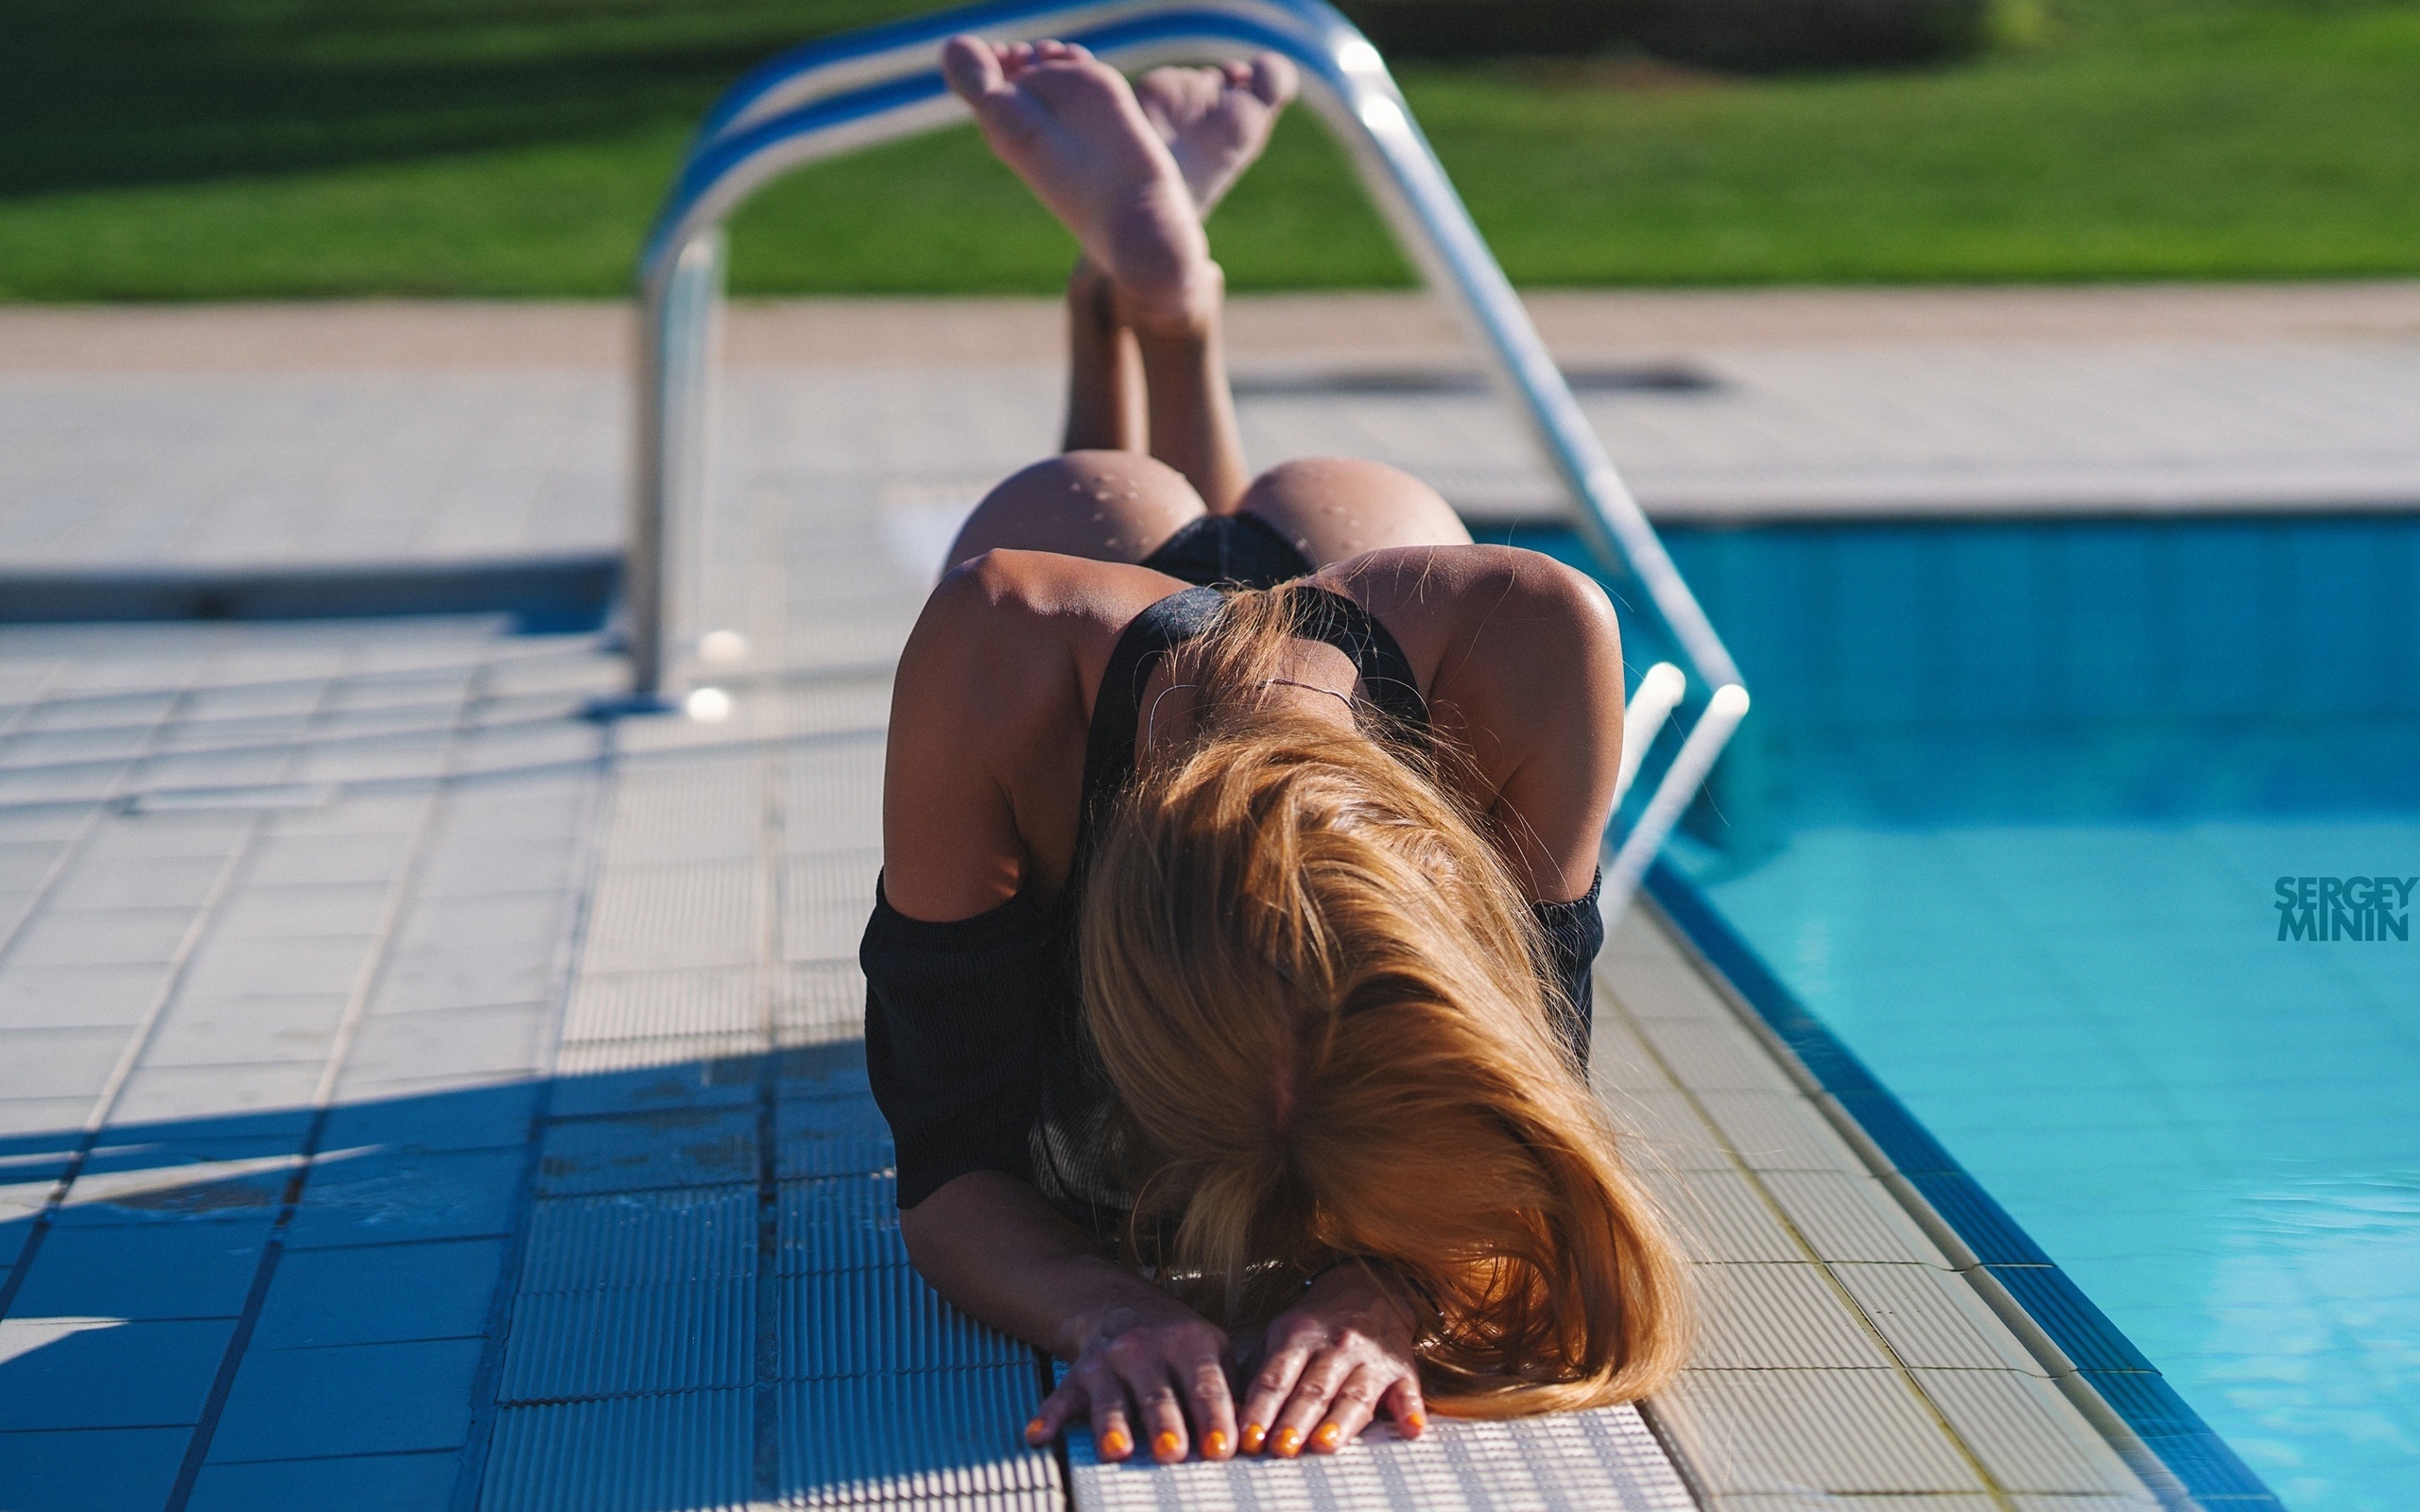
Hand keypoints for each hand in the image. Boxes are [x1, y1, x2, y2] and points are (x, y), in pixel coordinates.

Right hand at [1030, 1299, 1235, 1462]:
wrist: (1126, 1306)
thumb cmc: (1181, 1344)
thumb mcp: (1214, 1352)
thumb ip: (1232, 1391)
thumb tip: (1254, 1434)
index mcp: (1190, 1344)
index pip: (1205, 1385)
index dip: (1214, 1416)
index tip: (1221, 1448)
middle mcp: (1147, 1349)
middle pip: (1157, 1393)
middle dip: (1164, 1423)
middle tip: (1173, 1453)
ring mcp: (1109, 1361)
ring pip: (1110, 1398)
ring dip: (1112, 1424)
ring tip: (1117, 1450)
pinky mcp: (1078, 1375)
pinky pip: (1060, 1397)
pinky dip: (1048, 1416)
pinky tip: (1038, 1436)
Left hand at [1238, 1262, 1426, 1455]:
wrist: (1368, 1288)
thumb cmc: (1315, 1326)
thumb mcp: (1280, 1334)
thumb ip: (1258, 1372)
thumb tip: (1232, 1413)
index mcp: (1299, 1337)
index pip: (1276, 1377)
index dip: (1261, 1409)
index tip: (1248, 1437)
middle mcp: (1336, 1346)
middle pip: (1313, 1388)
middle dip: (1296, 1420)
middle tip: (1280, 1447)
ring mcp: (1371, 1358)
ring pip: (1354, 1393)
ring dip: (1339, 1421)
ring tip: (1324, 1445)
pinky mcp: (1402, 1370)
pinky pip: (1408, 1391)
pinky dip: (1411, 1410)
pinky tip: (1410, 1429)